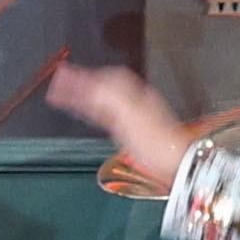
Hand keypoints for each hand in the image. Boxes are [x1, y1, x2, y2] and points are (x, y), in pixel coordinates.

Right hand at [44, 61, 195, 193]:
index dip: (84, 76)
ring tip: (67, 94)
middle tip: (62, 81)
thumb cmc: (158, 143)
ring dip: (86, 94)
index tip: (63, 76)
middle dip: (83, 81)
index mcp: (134, 94)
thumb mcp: (130, 116)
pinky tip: (87, 111)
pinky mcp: (133, 129)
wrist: (177, 163)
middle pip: (105, 85)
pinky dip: (93, 109)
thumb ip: (108, 98)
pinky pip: (108, 113)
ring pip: (105, 99)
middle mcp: (135, 100)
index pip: (105, 78)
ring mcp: (134, 114)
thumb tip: (89, 85)